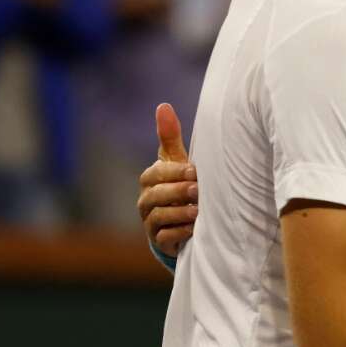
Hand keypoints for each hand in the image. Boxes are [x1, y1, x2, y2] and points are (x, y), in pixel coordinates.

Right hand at [138, 103, 197, 256]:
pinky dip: (179, 232)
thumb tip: (163, 105)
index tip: (195, 171)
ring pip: (160, 216)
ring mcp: (150, 221)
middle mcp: (146, 200)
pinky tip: (194, 229)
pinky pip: (165, 237)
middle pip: (156, 195)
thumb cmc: (180, 181)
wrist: (181, 217)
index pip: (156, 174)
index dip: (174, 173)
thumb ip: (169, 136)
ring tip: (199, 211)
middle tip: (198, 190)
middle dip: (177, 192)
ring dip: (180, 213)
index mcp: (150, 179)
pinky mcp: (159, 240)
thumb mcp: (176, 160)